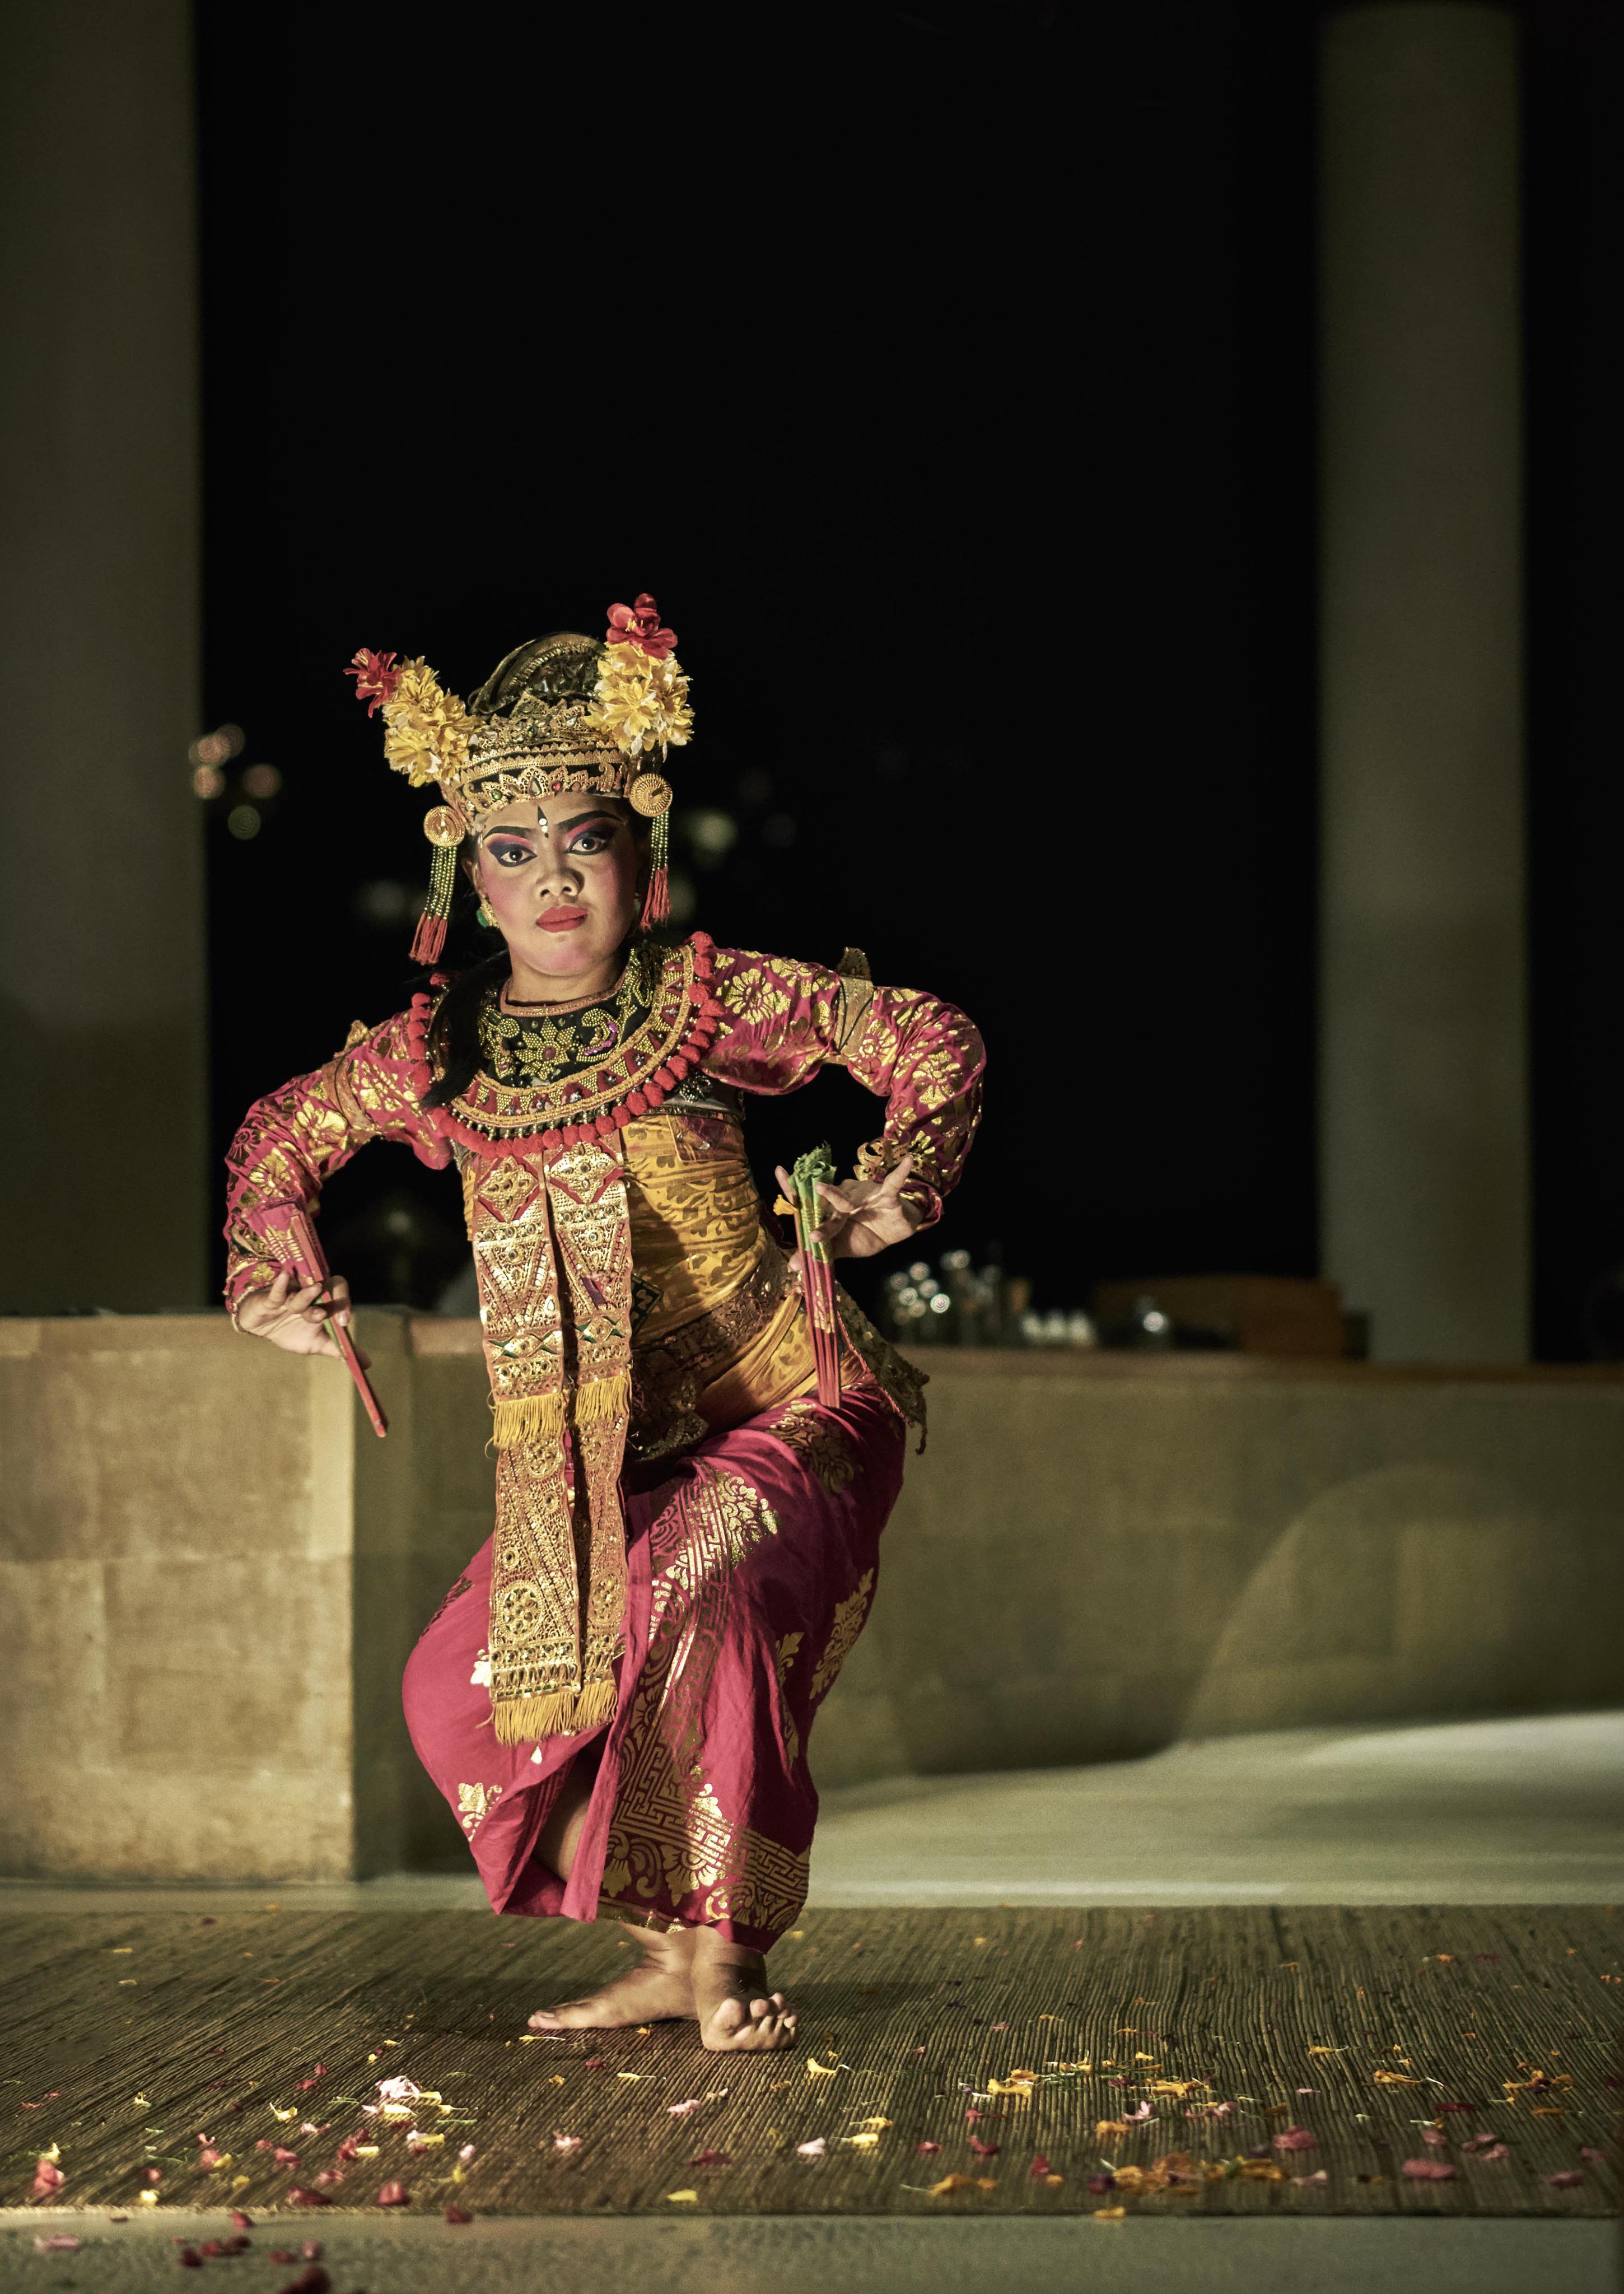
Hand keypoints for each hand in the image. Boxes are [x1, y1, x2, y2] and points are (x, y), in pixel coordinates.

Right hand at [234, 1266, 368, 1363]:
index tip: (344, 1321)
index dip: (344, 1302)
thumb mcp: (317, 1343)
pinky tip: (284, 1276)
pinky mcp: (271, 1298)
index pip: (339, 1291)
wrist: (263, 1331)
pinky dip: (280, 1285)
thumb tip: (366, 1364)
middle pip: (326, 1287)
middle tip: (336, 1316)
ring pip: (301, 1295)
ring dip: (306, 1298)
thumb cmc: (293, 1332)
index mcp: (323, 1300)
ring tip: (314, 1295)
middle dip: (333, 1300)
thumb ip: (340, 1349)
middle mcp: (310, 1293)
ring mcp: (291, 1293)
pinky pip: (277, 1292)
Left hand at [774, 1154, 919, 1265]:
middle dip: (823, 1223)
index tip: (780, 1171)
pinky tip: (906, 1162)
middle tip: (813, 1235)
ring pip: (850, 1200)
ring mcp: (864, 1194)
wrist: (895, 1235)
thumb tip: (793, 1266)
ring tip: (847, 1212)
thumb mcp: (841, 1247)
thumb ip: (819, 1252)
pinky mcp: (886, 1195)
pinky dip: (899, 1173)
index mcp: (830, 1208)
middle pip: (828, 1206)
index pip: (808, 1198)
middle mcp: (844, 1196)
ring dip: (845, 1206)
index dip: (793, 1185)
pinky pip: (893, 1183)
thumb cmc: (865, 1235)